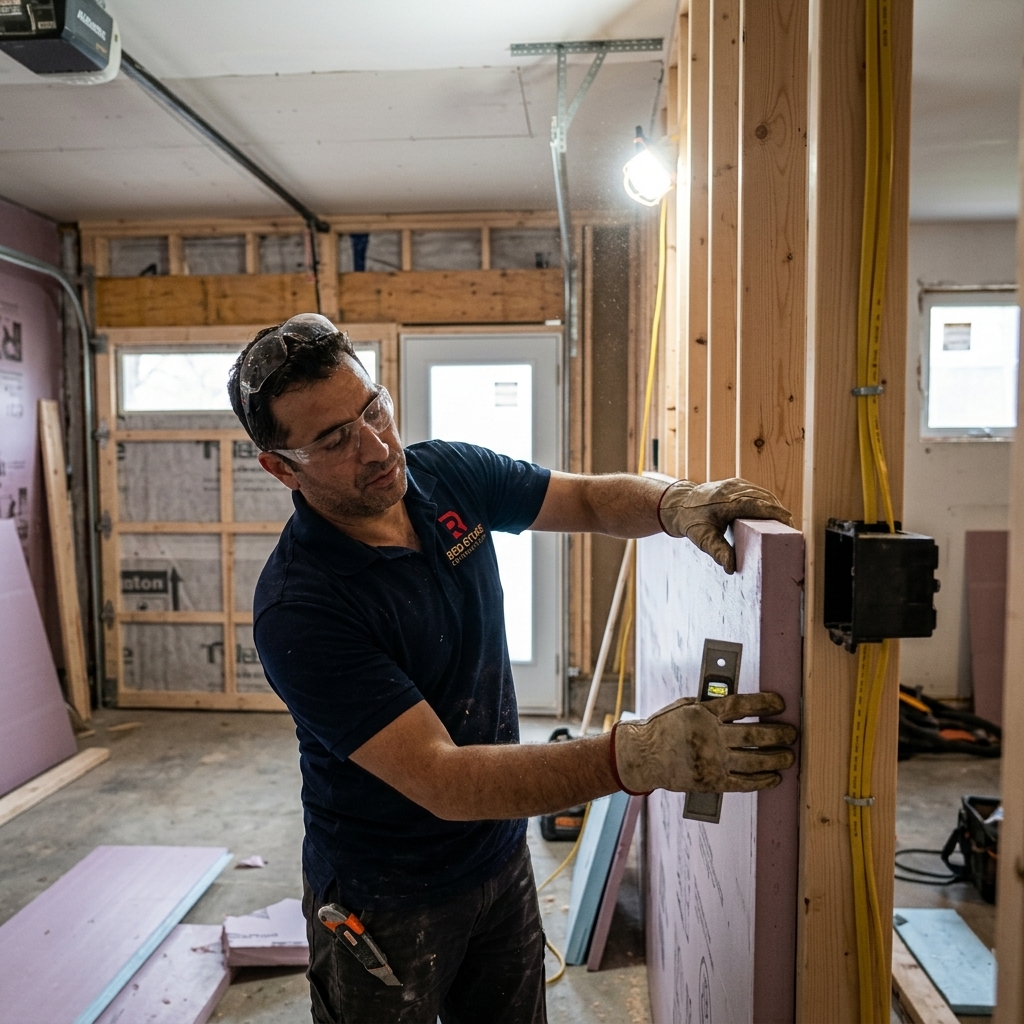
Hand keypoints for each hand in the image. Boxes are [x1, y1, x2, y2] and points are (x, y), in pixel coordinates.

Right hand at [610, 692, 797, 794]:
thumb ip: (711, 705)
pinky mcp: (711, 781)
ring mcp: (712, 761)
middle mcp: (710, 737)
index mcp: (704, 713)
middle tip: (791, 734)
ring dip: (776, 758)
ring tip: (789, 756)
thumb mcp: (685, 706)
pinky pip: (744, 783)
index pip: (742, 705)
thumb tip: (740, 704)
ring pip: (754, 760)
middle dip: (779, 734)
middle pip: (754, 735)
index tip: (780, 704)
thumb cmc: (664, 728)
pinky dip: (762, 781)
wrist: (644, 756)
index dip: (764, 704)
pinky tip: (774, 777)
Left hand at [658, 477, 792, 573]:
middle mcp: (733, 488)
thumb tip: (732, 568)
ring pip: (764, 494)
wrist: (679, 504)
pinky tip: (775, 517)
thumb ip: (718, 552)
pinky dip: (768, 504)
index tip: (789, 525)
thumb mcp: (703, 539)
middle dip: (780, 514)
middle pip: (765, 499)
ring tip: (786, 526)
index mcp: (726, 501)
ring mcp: (736, 484)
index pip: (757, 505)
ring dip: (776, 508)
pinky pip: (758, 493)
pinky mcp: (738, 484)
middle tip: (791, 532)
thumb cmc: (692, 523)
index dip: (775, 514)